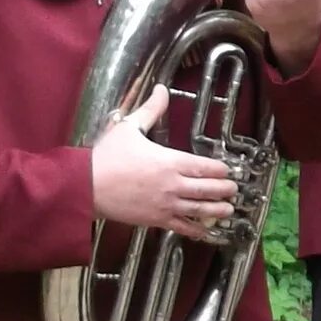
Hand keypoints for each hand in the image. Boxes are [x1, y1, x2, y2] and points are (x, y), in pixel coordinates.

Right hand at [91, 87, 238, 239]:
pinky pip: (181, 227)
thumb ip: (151, 109)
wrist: (86, 186)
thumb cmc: (107, 157)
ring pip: (200, 209)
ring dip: (217, 210)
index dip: (220, 170)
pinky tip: (205, 232)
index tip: (228, 171)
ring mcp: (166, 204)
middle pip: (208, 189)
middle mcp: (173, 184)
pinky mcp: (156, 220)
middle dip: (225, 190)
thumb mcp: (128, 127)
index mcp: (170, 161)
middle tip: (234, 190)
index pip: (205, 167)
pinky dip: (196, 230)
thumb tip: (161, 89)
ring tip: (228, 210)